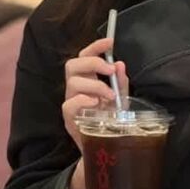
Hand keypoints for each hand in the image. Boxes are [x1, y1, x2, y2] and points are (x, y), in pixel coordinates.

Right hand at [62, 36, 129, 151]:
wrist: (105, 146)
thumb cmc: (111, 121)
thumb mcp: (121, 100)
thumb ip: (120, 83)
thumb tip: (121, 64)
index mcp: (87, 79)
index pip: (84, 56)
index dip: (95, 46)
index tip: (110, 42)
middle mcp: (76, 88)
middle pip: (72, 64)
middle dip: (92, 63)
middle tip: (109, 70)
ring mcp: (70, 102)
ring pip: (72, 82)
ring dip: (94, 85)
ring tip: (110, 95)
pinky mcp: (69, 118)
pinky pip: (69, 104)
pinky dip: (84, 100)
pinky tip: (96, 104)